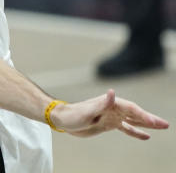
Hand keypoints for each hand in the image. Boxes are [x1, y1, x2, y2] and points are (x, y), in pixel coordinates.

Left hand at [51, 90, 168, 138]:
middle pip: (136, 113)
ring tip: (161, 127)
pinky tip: (146, 136)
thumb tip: (112, 93)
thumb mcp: (87, 110)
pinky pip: (126, 128)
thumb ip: (101, 103)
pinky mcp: (108, 124)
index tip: (153, 123)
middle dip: (150, 119)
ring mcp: (111, 116)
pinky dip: (136, 131)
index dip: (143, 116)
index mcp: (109, 104)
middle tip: (166, 125)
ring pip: (133, 120)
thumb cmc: (73, 115)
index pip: (131, 109)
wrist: (62, 119)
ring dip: (147, 124)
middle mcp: (113, 108)